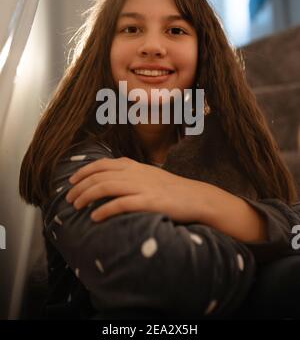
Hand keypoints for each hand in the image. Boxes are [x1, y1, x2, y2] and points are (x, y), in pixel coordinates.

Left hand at [65, 157, 204, 223]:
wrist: (195, 197)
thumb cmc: (171, 189)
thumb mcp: (149, 174)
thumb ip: (130, 173)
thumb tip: (110, 178)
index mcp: (134, 166)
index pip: (102, 164)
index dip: (83, 171)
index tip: (71, 181)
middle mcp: (135, 173)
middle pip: (99, 176)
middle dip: (80, 187)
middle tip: (69, 198)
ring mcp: (141, 187)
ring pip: (105, 187)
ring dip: (86, 197)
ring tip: (76, 207)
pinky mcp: (148, 202)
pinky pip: (121, 204)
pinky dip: (105, 210)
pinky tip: (95, 217)